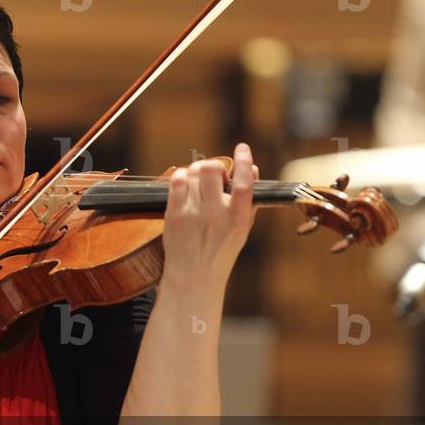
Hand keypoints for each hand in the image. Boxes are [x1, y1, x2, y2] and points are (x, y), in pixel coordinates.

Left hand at [161, 142, 256, 288]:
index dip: (244, 161)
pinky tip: (186, 187)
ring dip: (198, 172)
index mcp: (238, 219)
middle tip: (215, 177)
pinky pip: (176, 181)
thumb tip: (251, 168)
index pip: (244, 184)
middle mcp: (215, 215)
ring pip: (192, 172)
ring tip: (200, 185)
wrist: (193, 276)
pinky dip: (182, 177)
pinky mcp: (173, 215)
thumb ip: (248, 199)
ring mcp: (192, 214)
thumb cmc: (221, 250)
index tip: (242, 148)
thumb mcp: (242, 228)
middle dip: (213, 166)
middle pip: (210, 169)